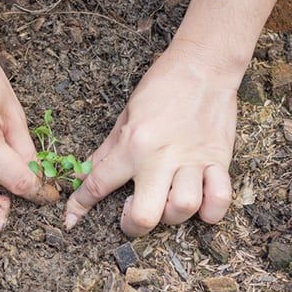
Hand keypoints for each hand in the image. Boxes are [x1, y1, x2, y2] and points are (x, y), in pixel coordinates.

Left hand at [63, 42, 239, 236]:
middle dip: (133, 227)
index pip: (98, 184)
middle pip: (145, 216)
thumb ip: (107, 150)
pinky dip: (210, 210)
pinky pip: (219, 201)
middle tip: (131, 217)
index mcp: (133, 144)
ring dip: (171, 214)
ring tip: (166, 201)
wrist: (203, 65)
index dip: (80, 206)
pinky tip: (200, 202)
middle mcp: (161, 158)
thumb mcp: (125, 116)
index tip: (71, 219)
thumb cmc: (161, 86)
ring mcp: (193, 161)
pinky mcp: (219, 160)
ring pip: (182, 210)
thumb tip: (86, 173)